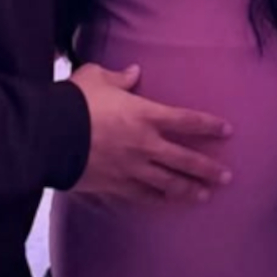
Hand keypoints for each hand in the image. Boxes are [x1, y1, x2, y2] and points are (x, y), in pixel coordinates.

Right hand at [70, 63, 232, 206]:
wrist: (49, 134)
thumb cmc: (74, 101)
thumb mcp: (96, 77)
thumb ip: (119, 77)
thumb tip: (133, 73)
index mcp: (145, 114)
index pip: (186, 120)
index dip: (209, 125)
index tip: (227, 130)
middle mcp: (145, 144)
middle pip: (185, 158)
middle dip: (208, 168)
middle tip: (226, 176)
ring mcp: (132, 168)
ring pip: (169, 182)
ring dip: (189, 189)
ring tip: (206, 195)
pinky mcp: (115, 185)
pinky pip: (143, 195)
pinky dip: (159, 200)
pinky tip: (169, 203)